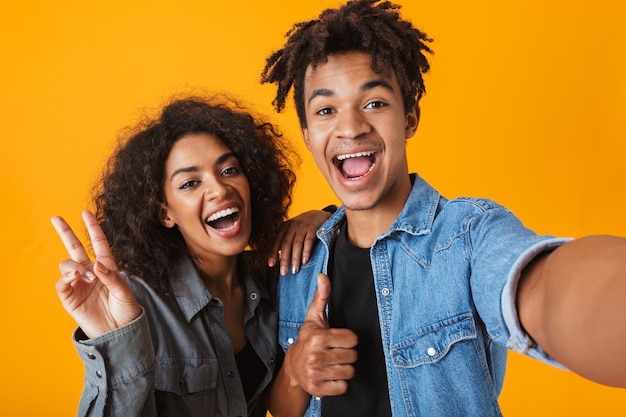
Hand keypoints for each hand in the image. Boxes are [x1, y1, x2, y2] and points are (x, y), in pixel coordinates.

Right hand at [52, 210, 141, 338]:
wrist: (119, 332)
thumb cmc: (126, 311)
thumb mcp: (125, 293)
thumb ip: (112, 278)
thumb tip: (96, 265)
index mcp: (106, 267)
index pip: (98, 243)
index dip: (92, 228)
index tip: (86, 213)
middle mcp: (90, 272)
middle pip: (74, 248)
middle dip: (65, 233)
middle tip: (56, 218)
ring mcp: (79, 283)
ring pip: (67, 264)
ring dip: (75, 266)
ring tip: (87, 276)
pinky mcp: (70, 297)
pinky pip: (62, 283)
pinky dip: (67, 278)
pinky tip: (76, 278)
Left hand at [268, 210, 330, 275]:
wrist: (318, 215)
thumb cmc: (303, 226)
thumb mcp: (292, 230)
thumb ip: (285, 241)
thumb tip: (278, 258)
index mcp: (284, 227)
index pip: (277, 241)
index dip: (273, 253)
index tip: (271, 265)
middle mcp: (292, 226)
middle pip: (286, 244)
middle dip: (284, 260)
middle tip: (284, 272)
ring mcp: (302, 226)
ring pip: (296, 244)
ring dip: (295, 259)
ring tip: (294, 270)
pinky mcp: (313, 228)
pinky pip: (308, 241)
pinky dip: (306, 252)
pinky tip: (304, 261)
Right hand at [283, 273, 357, 396]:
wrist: (293, 367)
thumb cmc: (308, 339)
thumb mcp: (314, 317)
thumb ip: (322, 296)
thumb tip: (323, 276)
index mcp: (318, 337)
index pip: (353, 339)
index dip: (348, 339)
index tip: (337, 340)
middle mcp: (315, 355)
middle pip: (353, 356)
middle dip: (347, 354)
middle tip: (335, 352)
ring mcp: (315, 373)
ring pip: (350, 372)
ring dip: (344, 369)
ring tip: (332, 364)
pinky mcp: (317, 389)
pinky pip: (343, 387)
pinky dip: (339, 383)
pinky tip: (330, 375)